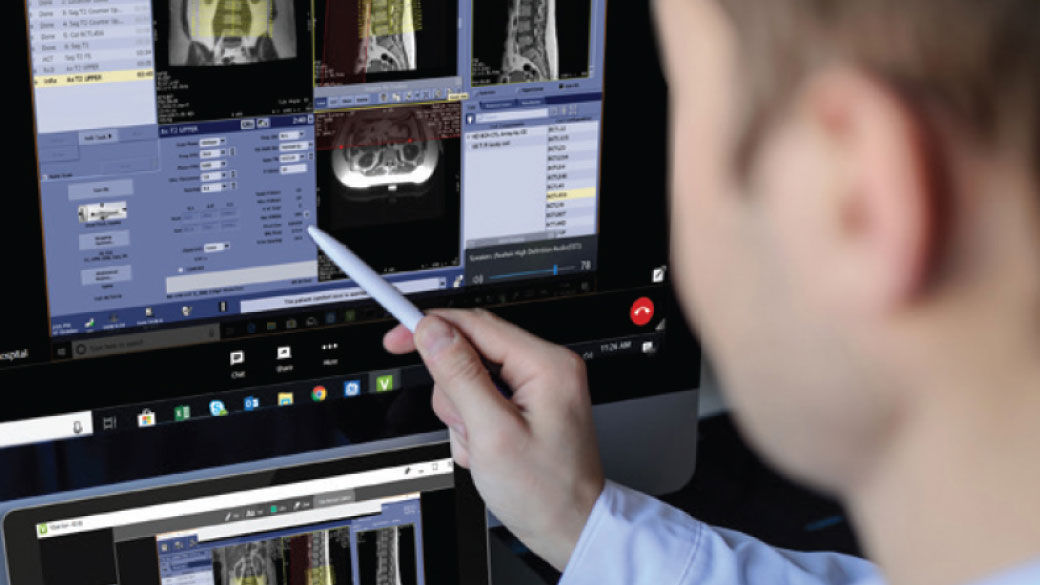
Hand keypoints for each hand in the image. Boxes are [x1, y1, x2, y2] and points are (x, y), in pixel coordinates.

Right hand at [383, 309, 604, 570]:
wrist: (570, 530)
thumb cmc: (546, 492)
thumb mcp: (492, 433)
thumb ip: (460, 376)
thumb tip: (434, 333)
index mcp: (547, 364)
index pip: (476, 325)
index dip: (430, 327)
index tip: (397, 336)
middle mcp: (545, 368)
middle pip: (470, 353)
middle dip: (455, 393)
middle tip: (467, 428)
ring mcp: (537, 387)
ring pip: (469, 380)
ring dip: (463, 416)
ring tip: (482, 446)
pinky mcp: (527, 405)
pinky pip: (480, 401)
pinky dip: (473, 427)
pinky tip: (488, 450)